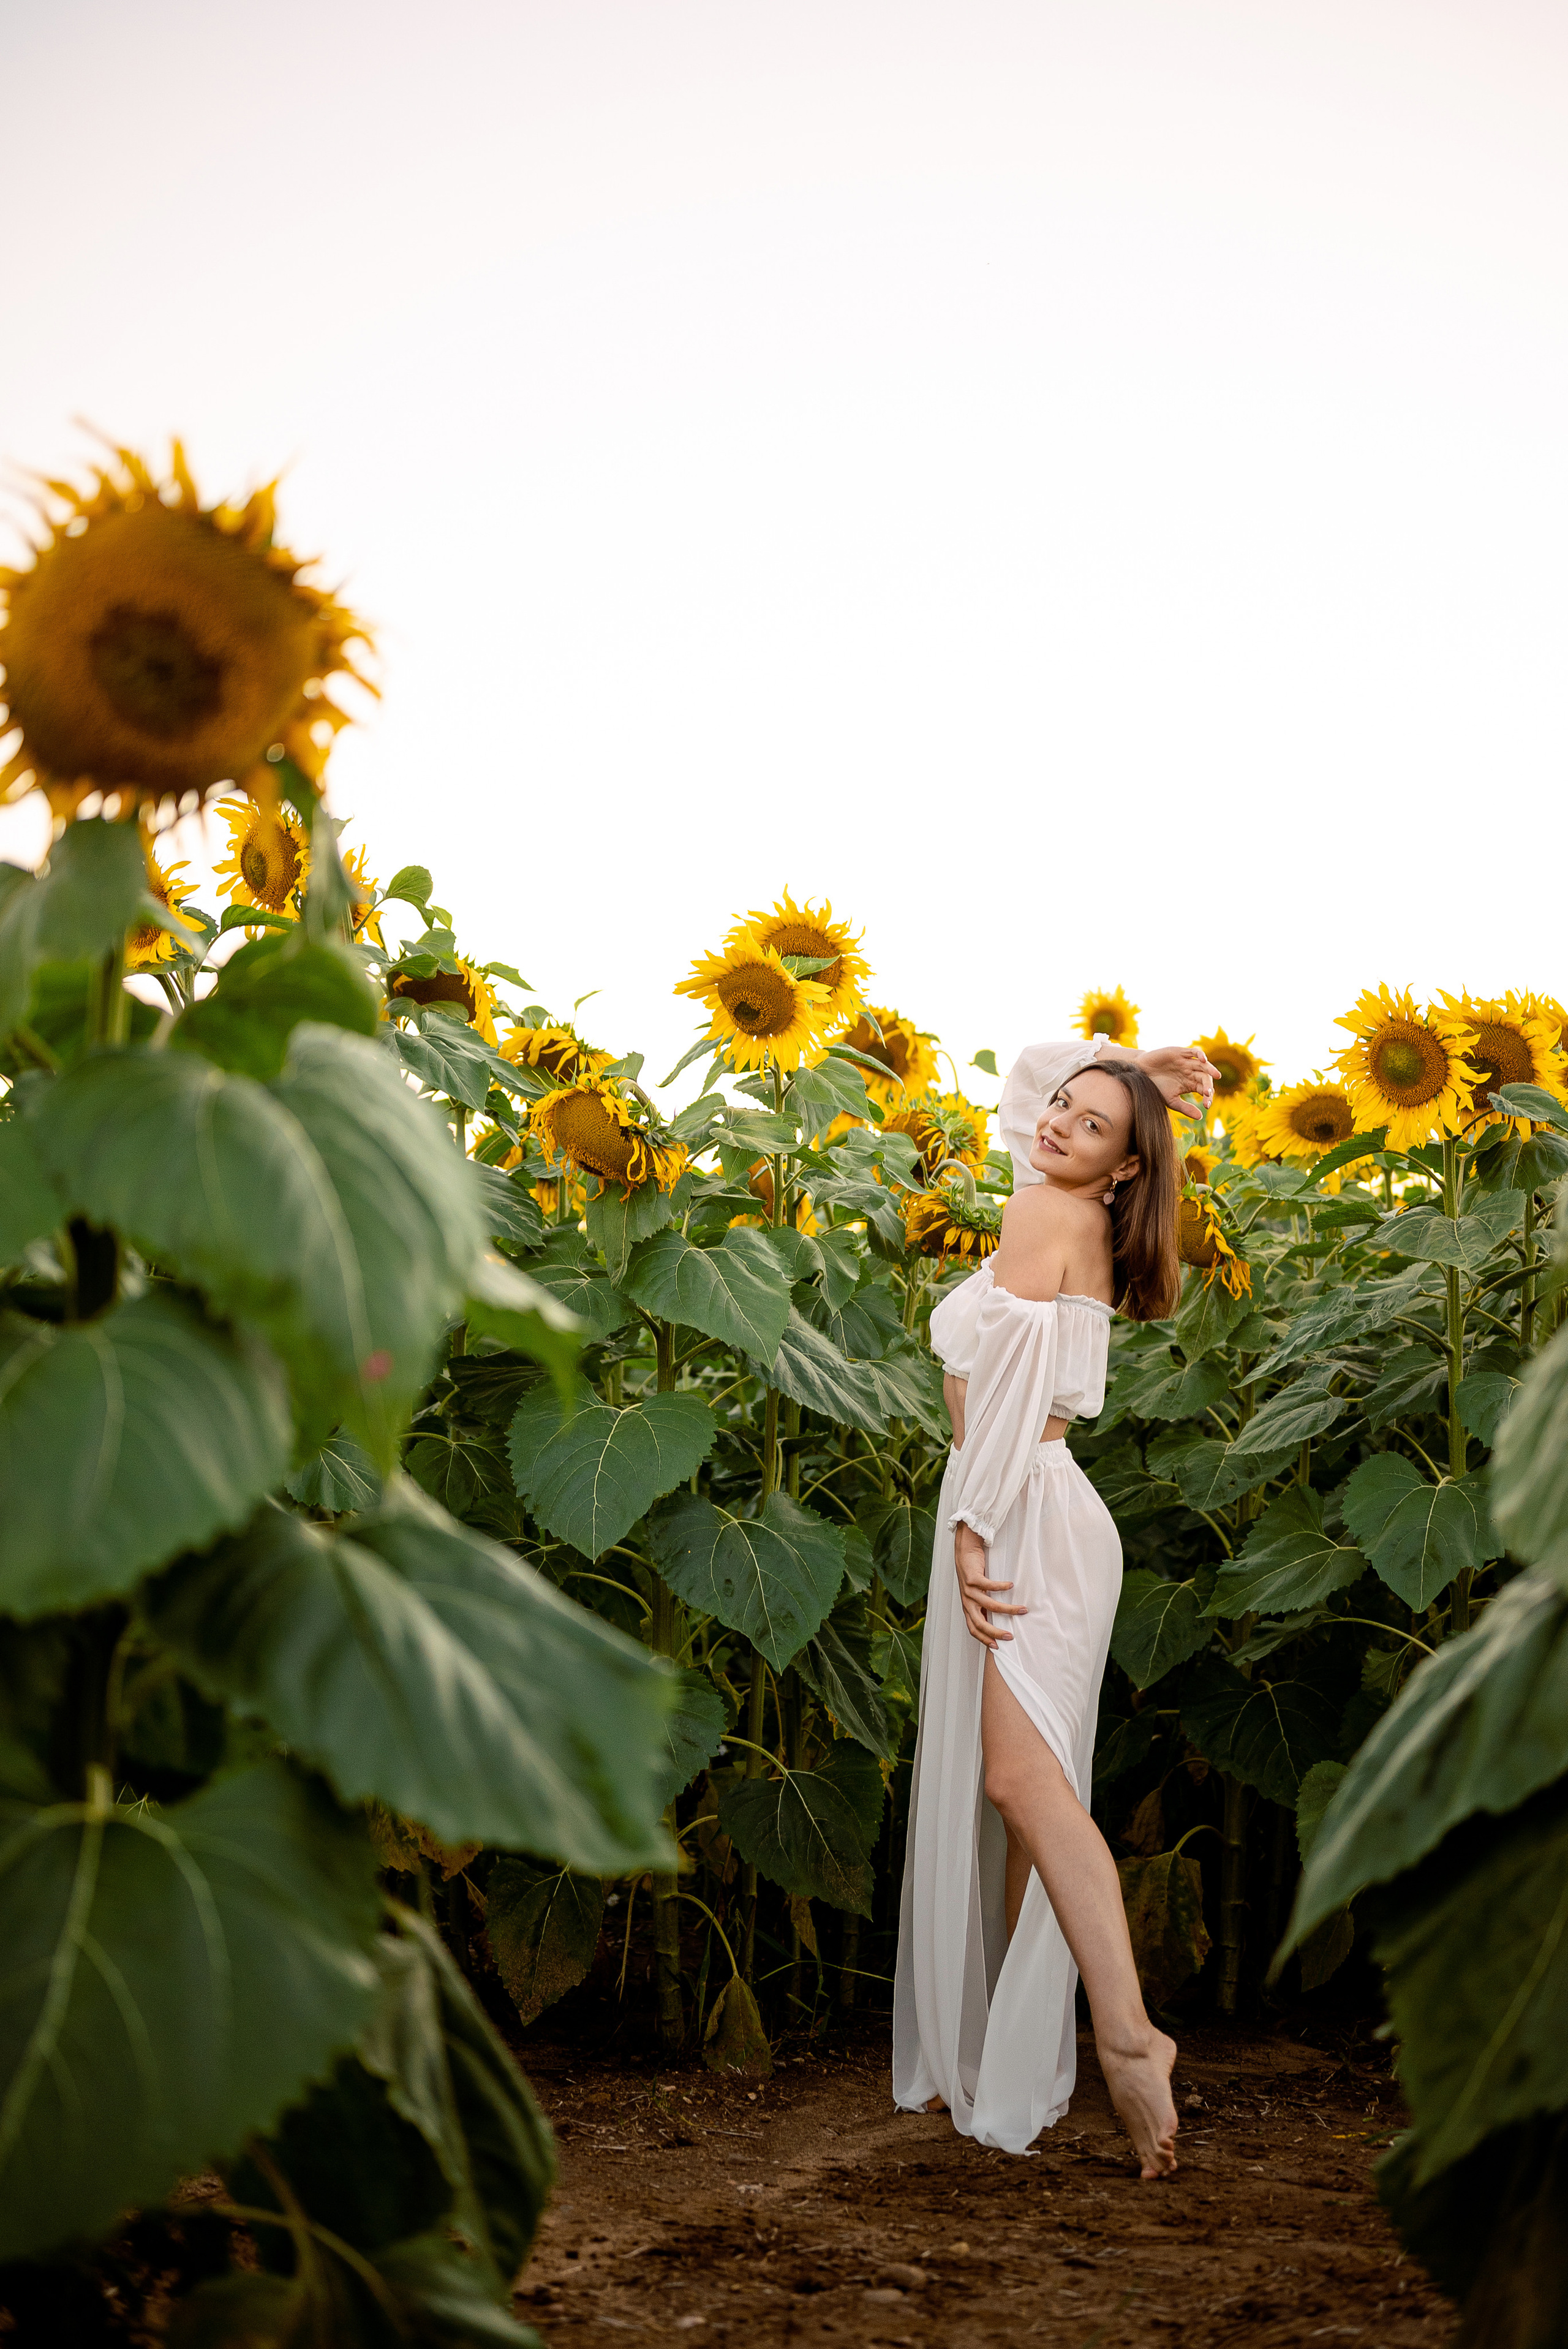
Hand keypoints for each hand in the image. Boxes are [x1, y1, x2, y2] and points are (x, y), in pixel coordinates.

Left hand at [955, 1523, 1024, 1649]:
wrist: (964, 1551)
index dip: (984, 1639)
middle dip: (995, 1632)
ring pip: (990, 1605)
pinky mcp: (972, 1578)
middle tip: (1011, 1636)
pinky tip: (1011, 1585)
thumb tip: (997, 1619)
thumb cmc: (973, 1573)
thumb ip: (984, 1605)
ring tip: (1022, 1609)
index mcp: (967, 1607)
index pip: (973, 1628)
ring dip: (1008, 1609)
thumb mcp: (976, 1593)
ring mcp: (968, 1590)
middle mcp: (967, 1601)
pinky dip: (1002, 1587)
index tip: (997, 1647)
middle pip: (980, 1623)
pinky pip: (989, 1586)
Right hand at [1135, 1044, 1220, 1122]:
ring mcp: (1187, 1062)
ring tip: (1217, 1076)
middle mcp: (1191, 1072)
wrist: (1140, 1073)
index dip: (1207, 1097)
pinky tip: (1204, 1060)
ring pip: (1203, 1065)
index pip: (1204, 1090)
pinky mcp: (1181, 1053)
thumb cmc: (1155, 1087)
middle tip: (1208, 1093)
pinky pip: (1194, 1052)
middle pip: (1205, 1078)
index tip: (1207, 1105)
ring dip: (1210, 1069)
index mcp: (1191, 1084)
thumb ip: (1185, 1108)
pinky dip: (1200, 1054)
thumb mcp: (1171, 1100)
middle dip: (1208, 1085)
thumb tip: (1200, 1117)